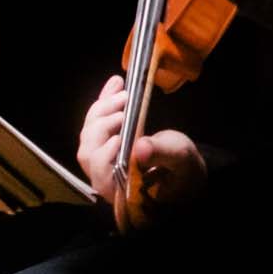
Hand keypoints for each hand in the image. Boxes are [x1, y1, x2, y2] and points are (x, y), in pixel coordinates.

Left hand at [77, 72, 207, 232]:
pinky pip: (96, 124)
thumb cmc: (183, 169)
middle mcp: (106, 178)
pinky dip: (104, 103)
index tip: (120, 136)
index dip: (104, 155)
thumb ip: (162, 154)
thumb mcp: (180, 159)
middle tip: (125, 101)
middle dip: (102, 123)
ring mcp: (102, 161)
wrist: (183, 167)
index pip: (101, 174)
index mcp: (122, 190)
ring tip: (120, 89)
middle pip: (89, 152)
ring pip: (89, 135)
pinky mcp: (104, 145)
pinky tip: (116, 83)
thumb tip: (140, 148)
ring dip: (101, 109)